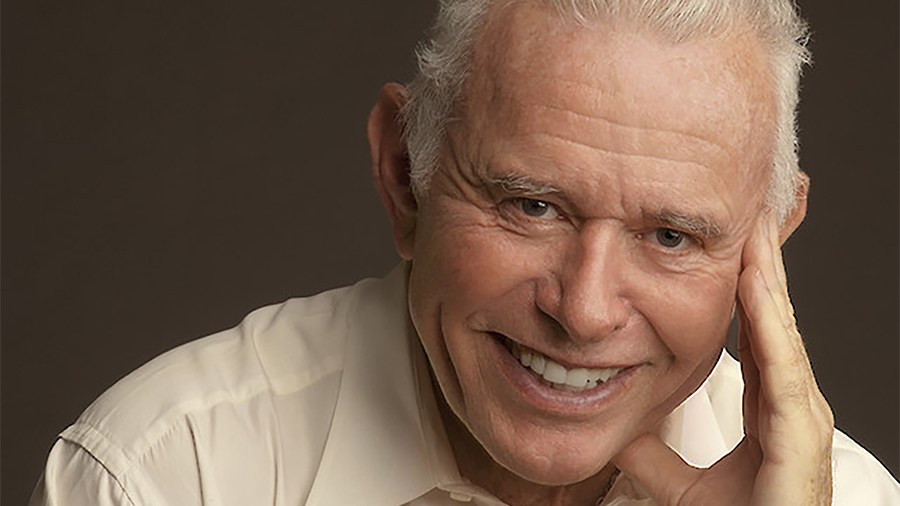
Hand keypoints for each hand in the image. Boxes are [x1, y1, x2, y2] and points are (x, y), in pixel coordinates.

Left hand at [613, 215, 833, 505]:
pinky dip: (768, 324)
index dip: (745, 289)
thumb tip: (613, 433)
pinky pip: (782, 369)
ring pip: (782, 333)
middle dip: (762, 267)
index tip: (730, 245)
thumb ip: (651, 455)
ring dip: (768, 279)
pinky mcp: (799, 437)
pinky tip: (755, 286)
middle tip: (750, 214)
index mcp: (769, 407)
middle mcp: (791, 404)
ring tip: (754, 230)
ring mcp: (802, 418)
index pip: (757, 333)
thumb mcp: (678, 485)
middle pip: (774, 321)